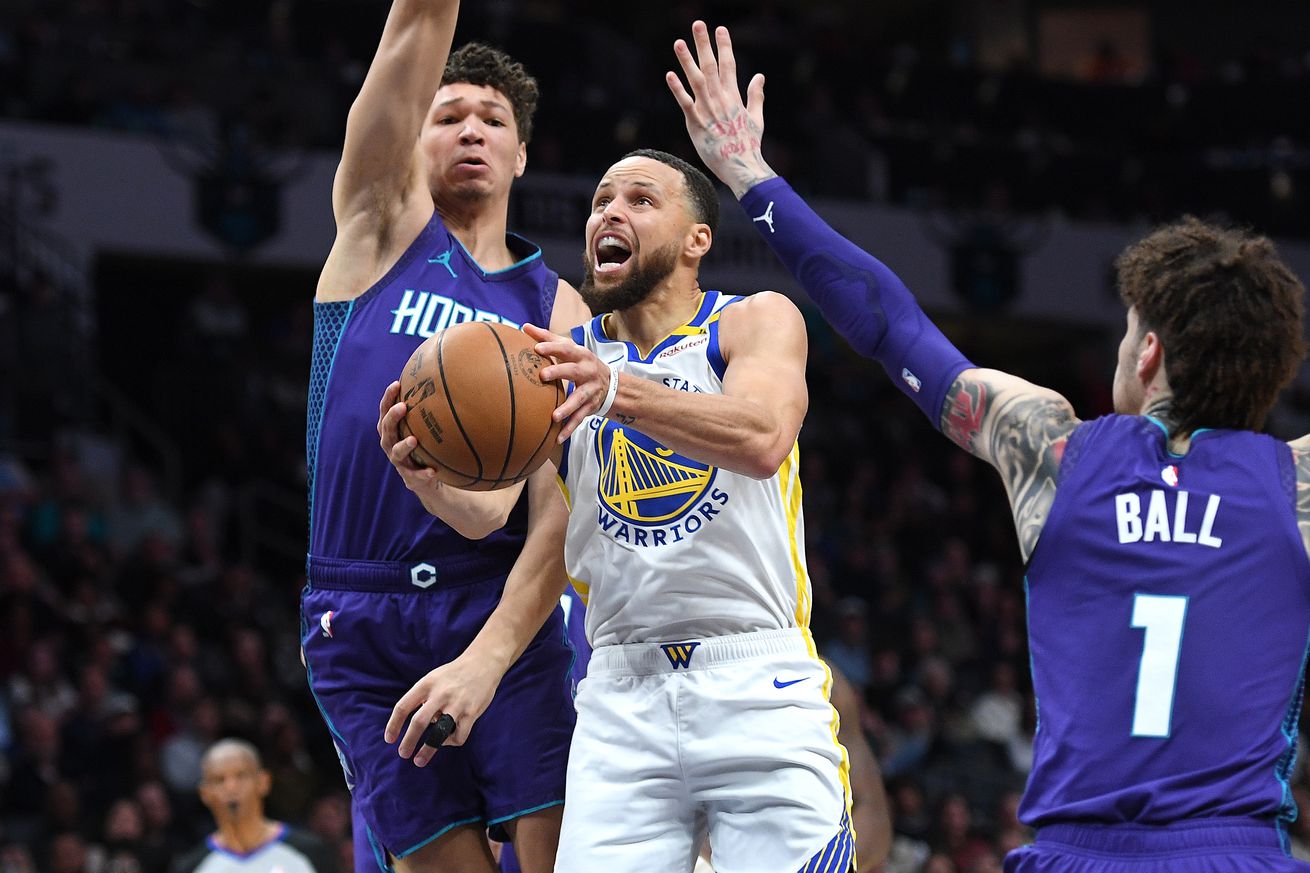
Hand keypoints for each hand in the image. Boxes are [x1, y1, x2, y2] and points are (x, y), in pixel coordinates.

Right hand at [377, 380, 442, 497]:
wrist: (427, 480)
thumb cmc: (425, 446)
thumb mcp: (424, 428)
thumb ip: (428, 410)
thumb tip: (445, 379)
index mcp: (392, 430)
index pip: (385, 411)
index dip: (388, 398)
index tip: (396, 384)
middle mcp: (391, 444)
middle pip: (386, 429)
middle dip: (392, 417)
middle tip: (403, 406)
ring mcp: (399, 462)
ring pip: (396, 453)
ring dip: (404, 446)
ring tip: (414, 440)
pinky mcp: (410, 478)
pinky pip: (415, 476)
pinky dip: (422, 473)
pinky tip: (432, 471)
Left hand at [384, 654, 501, 766]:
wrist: (483, 663)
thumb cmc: (454, 674)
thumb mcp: (433, 679)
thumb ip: (423, 698)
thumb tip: (416, 725)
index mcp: (426, 684)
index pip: (403, 706)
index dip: (393, 725)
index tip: (389, 739)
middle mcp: (440, 693)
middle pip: (419, 722)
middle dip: (408, 741)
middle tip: (403, 754)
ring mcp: (457, 704)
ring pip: (438, 733)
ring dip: (428, 749)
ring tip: (419, 760)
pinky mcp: (471, 712)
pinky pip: (458, 735)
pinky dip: (451, 742)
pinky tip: (448, 740)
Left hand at [524, 323, 614, 441]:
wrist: (610, 384)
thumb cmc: (581, 363)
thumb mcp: (570, 349)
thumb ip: (548, 338)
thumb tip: (524, 327)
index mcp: (580, 355)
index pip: (565, 349)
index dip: (552, 348)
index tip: (536, 348)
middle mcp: (587, 371)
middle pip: (573, 371)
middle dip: (559, 372)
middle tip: (542, 376)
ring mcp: (590, 390)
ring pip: (578, 399)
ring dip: (567, 408)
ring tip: (554, 417)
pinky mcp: (590, 407)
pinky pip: (580, 419)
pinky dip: (569, 429)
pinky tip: (558, 438)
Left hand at [665, 21, 773, 197]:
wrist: (742, 168)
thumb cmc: (748, 146)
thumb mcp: (756, 118)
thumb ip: (756, 96)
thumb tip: (759, 76)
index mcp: (735, 98)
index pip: (729, 65)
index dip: (725, 46)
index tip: (720, 29)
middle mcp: (721, 100)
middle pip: (711, 67)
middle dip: (705, 45)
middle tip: (699, 24)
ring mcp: (708, 112)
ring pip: (696, 81)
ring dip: (687, 61)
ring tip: (679, 42)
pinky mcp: (697, 125)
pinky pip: (686, 104)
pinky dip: (678, 90)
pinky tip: (670, 75)